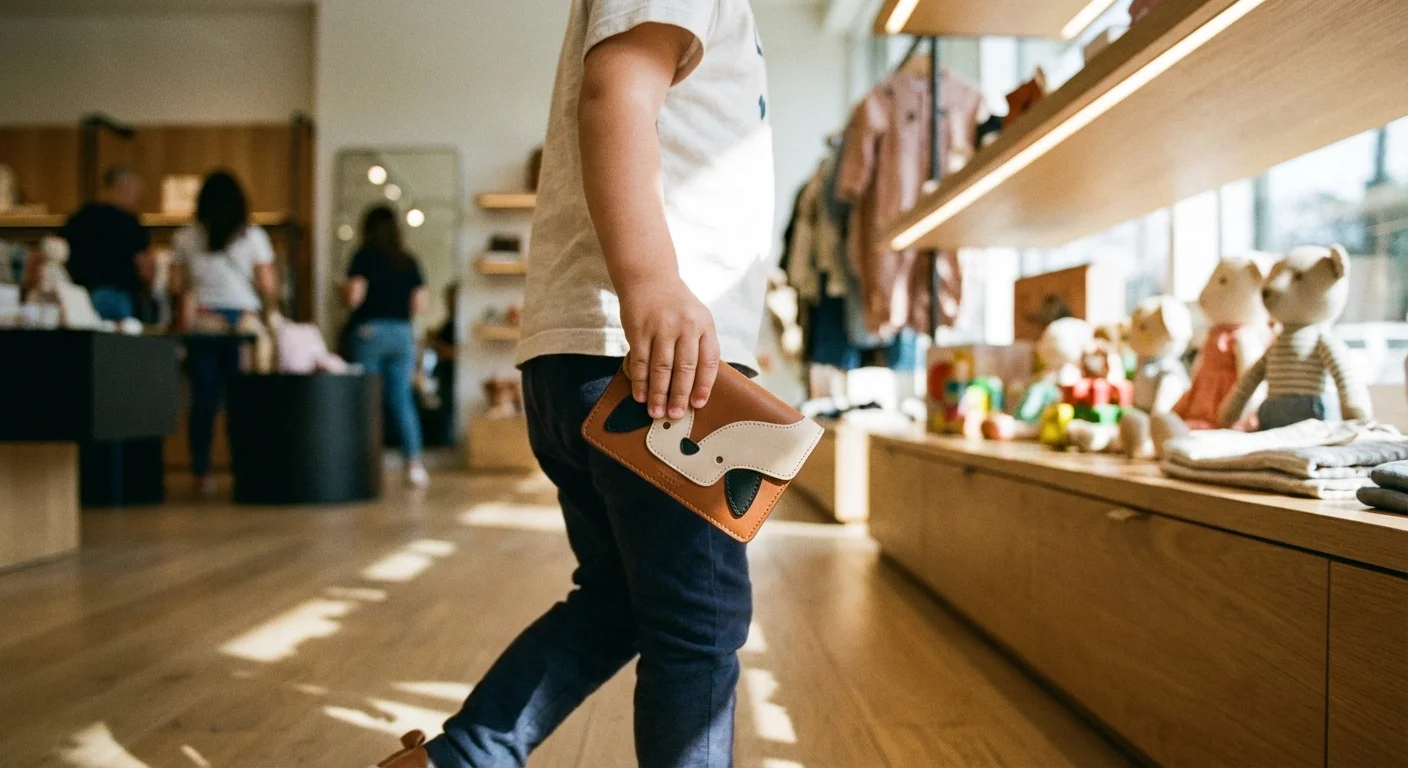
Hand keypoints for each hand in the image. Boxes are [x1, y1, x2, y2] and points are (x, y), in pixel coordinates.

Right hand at [619, 276, 719, 419]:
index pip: (709, 361)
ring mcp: (661, 326)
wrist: (649, 277)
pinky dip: (640, 381)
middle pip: (684, 368)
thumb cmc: (677, 305)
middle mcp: (686, 325)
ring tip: (656, 412)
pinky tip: (640, 395)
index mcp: (705, 325)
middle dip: (680, 396)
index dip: (704, 385)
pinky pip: (641, 360)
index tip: (698, 405)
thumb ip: (700, 346)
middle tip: (675, 416)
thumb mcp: (697, 318)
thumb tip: (697, 387)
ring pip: (661, 368)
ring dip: (658, 393)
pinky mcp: (639, 328)